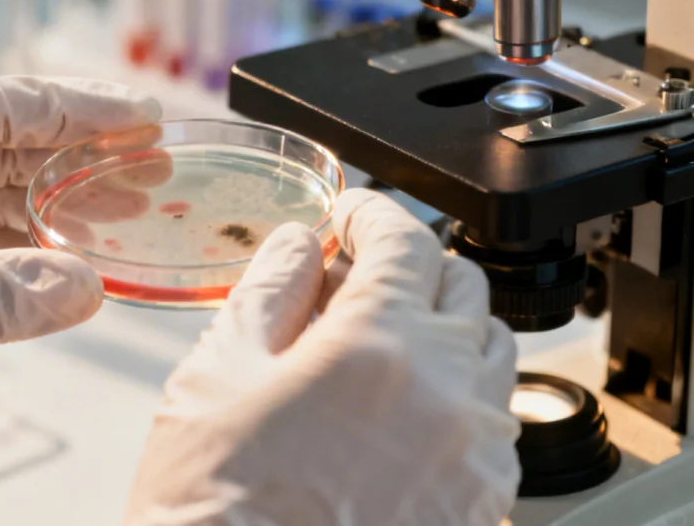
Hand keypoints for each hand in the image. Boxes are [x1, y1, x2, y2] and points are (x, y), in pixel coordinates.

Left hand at [0, 76, 160, 524]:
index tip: (137, 117)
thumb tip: (88, 285)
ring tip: (134, 210)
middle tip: (153, 166)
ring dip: (66, 208)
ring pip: (4, 204)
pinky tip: (83, 265)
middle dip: (80, 157)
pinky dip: (38, 262)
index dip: (71, 109)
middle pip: (6, 151)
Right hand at [125, 189, 519, 525]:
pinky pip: (491, 424)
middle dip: (411, 265)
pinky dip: (455, 395)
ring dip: (441, 328)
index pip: (405, 241)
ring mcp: (472, 457)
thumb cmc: (217, 507)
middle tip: (357, 278)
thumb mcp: (217, 376)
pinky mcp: (481, 506)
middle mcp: (444, 396)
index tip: (353, 216)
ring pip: (489, 354)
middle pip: (462, 286)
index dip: (373, 212)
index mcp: (376, 348)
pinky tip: (397, 412)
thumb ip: (268, 291)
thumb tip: (299, 246)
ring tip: (379, 346)